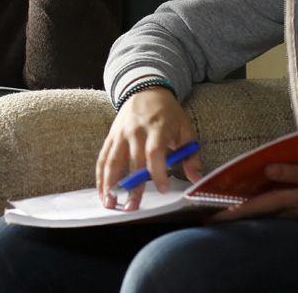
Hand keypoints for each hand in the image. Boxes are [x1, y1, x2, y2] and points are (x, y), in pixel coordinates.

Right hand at [95, 88, 202, 210]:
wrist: (146, 90)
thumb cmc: (169, 114)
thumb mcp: (186, 130)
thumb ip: (191, 156)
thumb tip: (197, 179)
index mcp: (158, 127)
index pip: (155, 152)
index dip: (157, 172)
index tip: (163, 189)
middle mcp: (136, 131)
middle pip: (133, 161)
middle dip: (132, 186)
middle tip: (132, 207)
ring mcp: (121, 133)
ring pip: (112, 161)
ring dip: (110, 184)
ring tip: (110, 204)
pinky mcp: (111, 136)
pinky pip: (103, 158)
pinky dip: (100, 176)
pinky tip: (102, 191)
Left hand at [213, 163, 297, 237]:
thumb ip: (295, 173)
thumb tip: (266, 170)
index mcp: (294, 201)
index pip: (257, 205)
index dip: (234, 210)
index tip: (211, 216)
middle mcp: (293, 210)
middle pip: (258, 212)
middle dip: (235, 214)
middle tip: (211, 218)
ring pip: (268, 212)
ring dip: (248, 211)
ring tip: (229, 209)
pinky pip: (280, 210)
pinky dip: (265, 207)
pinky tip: (261, 204)